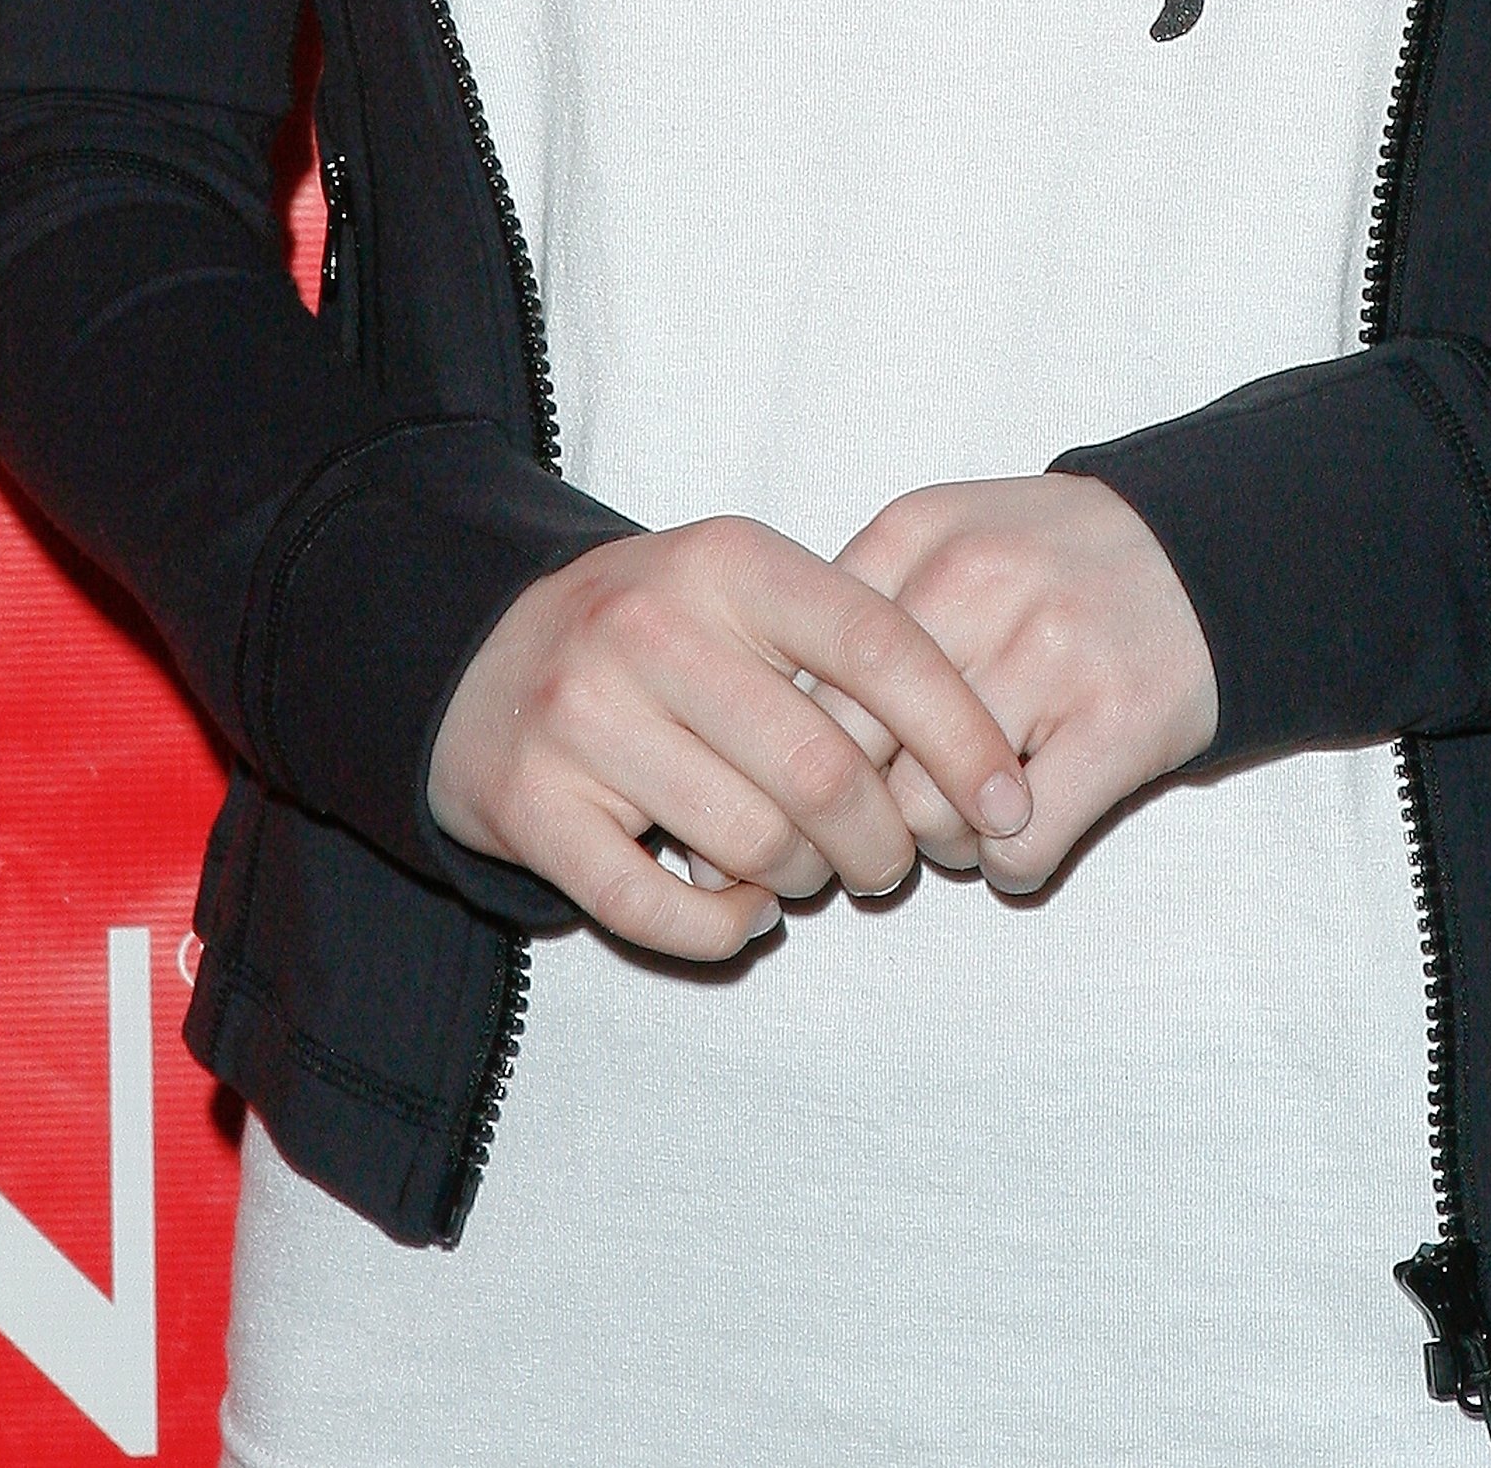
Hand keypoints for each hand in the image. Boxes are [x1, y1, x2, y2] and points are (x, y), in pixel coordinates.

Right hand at [425, 514, 1033, 961]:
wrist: (482, 651)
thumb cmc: (659, 634)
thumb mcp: (746, 593)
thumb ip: (844, 649)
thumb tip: (969, 761)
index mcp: (730, 562)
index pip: (881, 646)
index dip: (961, 735)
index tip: (1008, 803)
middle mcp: (651, 626)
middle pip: (824, 766)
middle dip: (883, 839)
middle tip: (889, 860)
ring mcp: (582, 715)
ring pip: (750, 840)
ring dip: (805, 881)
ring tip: (809, 873)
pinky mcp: (528, 804)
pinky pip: (653, 906)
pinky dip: (721, 927)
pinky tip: (743, 909)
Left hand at [832, 474, 1217, 892]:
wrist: (1209, 551)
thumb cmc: (1055, 566)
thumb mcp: (944, 543)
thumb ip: (856, 616)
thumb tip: (772, 738)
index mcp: (917, 535)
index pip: (805, 678)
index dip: (804, 753)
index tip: (828, 781)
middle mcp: (976, 584)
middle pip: (853, 754)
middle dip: (861, 811)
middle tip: (890, 822)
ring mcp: (1048, 652)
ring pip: (928, 814)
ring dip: (942, 843)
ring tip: (972, 816)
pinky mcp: (1115, 722)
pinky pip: (1018, 845)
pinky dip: (1011, 863)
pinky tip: (1029, 828)